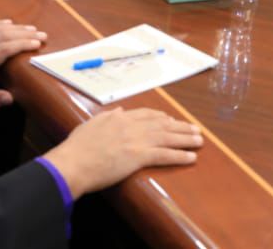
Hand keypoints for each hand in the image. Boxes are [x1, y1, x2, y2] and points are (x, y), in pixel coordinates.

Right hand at [42, 108, 203, 196]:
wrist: (73, 162)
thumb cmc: (77, 148)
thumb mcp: (90, 124)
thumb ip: (106, 117)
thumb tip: (118, 110)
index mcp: (119, 117)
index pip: (146, 114)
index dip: (162, 118)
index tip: (171, 120)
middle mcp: (131, 125)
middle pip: (162, 124)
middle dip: (180, 127)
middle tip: (194, 129)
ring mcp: (136, 140)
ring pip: (167, 137)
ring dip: (186, 139)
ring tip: (199, 141)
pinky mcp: (138, 156)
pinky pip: (164, 155)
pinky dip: (180, 155)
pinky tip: (191, 157)